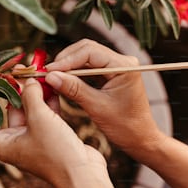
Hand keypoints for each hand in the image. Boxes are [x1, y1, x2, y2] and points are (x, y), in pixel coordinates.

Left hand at [0, 78, 115, 187]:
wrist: (84, 172)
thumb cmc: (57, 152)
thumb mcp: (40, 118)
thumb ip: (31, 95)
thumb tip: (28, 80)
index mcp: (5, 143)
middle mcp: (17, 141)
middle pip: (11, 111)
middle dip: (17, 90)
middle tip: (21, 71)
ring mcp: (35, 138)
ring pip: (31, 110)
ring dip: (35, 93)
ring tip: (38, 74)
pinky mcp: (51, 135)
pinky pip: (45, 114)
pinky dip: (48, 101)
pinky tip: (52, 86)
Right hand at [45, 39, 162, 152]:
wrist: (139, 137)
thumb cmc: (124, 126)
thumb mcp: (96, 107)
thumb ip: (74, 89)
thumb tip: (50, 76)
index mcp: (124, 66)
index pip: (90, 52)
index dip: (67, 60)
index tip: (49, 71)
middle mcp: (121, 61)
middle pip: (87, 50)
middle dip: (66, 60)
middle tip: (48, 73)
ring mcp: (116, 66)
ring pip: (86, 57)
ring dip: (69, 65)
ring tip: (53, 76)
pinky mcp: (110, 74)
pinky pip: (88, 67)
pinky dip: (75, 72)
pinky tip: (64, 80)